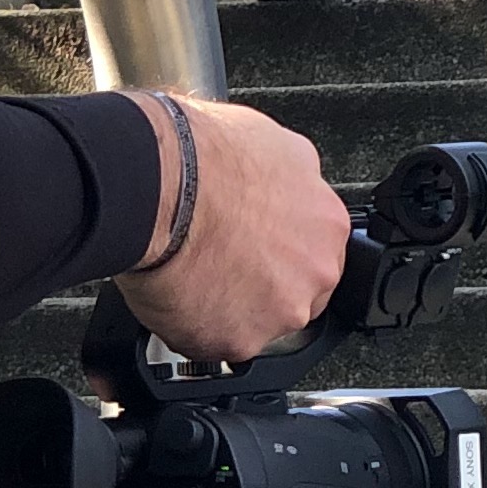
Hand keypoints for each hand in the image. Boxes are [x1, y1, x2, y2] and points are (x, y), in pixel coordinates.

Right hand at [114, 94, 347, 364]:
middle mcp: (315, 273)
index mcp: (327, 225)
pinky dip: (195, 328)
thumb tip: (292, 178)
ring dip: (230, 308)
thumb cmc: (204, 158)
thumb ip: (295, 177)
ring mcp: (279, 311)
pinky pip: (217, 344)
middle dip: (260, 285)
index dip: (279, 254)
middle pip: (293, 294)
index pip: (315, 255)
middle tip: (220, 263)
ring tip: (193, 275)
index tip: (254, 250)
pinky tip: (178, 294)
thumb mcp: (275, 143)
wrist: (159, 186)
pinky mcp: (238, 342)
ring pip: (257, 323)